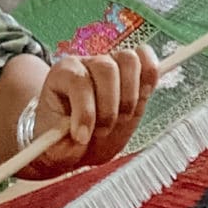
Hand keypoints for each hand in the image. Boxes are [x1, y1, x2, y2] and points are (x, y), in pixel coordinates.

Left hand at [23, 44, 158, 176]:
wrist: (77, 140)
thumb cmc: (64, 140)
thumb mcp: (56, 148)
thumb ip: (62, 147)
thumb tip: (77, 140)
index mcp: (62, 74)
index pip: (78, 81)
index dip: (84, 111)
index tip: (81, 137)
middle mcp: (88, 64)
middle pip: (106, 68)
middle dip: (109, 108)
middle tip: (102, 131)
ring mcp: (112, 64)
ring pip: (129, 60)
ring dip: (130, 97)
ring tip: (121, 119)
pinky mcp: (134, 75)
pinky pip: (147, 59)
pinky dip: (151, 74)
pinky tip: (144, 95)